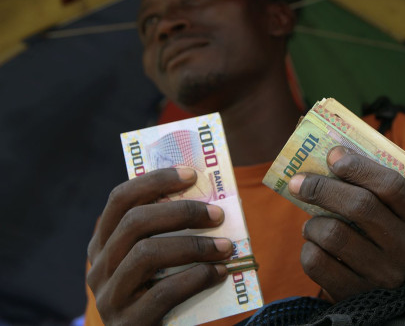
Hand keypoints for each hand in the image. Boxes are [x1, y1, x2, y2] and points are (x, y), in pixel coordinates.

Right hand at [86, 168, 232, 325]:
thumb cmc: (161, 294)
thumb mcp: (158, 261)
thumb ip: (169, 234)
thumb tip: (212, 203)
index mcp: (103, 244)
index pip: (121, 199)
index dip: (155, 181)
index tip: (191, 175)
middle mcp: (98, 267)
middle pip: (134, 222)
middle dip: (181, 212)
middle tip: (218, 214)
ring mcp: (109, 297)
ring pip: (146, 254)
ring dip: (193, 245)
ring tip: (225, 246)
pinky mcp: (128, 323)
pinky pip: (163, 292)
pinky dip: (197, 278)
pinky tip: (220, 273)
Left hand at [288, 147, 404, 301]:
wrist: (386, 289)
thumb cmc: (379, 231)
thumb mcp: (386, 207)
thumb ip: (364, 179)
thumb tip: (326, 147)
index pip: (391, 185)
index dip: (359, 167)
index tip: (332, 155)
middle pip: (360, 206)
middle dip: (323, 188)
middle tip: (297, 181)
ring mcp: (385, 275)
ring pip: (334, 235)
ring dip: (313, 223)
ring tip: (312, 222)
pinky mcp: (356, 295)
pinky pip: (317, 262)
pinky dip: (308, 247)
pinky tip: (315, 244)